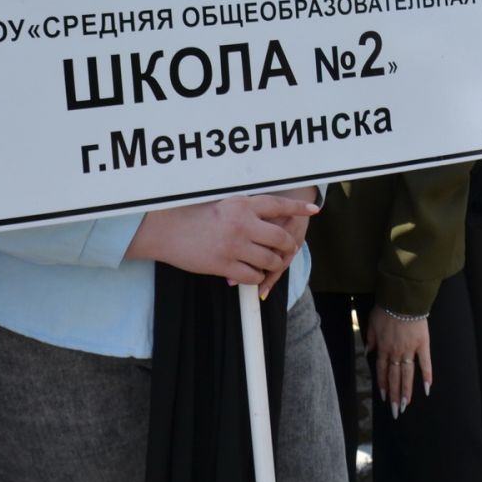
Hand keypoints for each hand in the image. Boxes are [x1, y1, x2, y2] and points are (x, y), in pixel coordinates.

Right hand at [126, 194, 317, 287]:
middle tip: (288, 248)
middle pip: (281, 237)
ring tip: (268, 263)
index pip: (278, 204)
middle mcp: (242, 224)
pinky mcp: (225, 265)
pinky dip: (256, 277)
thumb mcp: (221, 204)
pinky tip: (250, 274)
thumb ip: (244, 209)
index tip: (313, 209)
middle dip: (289, 245)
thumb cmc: (191, 215)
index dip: (298, 207)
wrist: (167, 231)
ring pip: (270, 259)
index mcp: (241, 204)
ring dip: (273, 263)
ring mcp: (235, 246)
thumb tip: (267, 216)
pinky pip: (253, 276)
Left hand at [365, 308, 433, 416]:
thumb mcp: (372, 322)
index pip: (382, 371)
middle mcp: (395, 352)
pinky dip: (427, 376)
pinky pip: (425, 363)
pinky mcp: (423, 344)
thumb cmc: (386, 308)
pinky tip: (427, 388)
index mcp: (383, 347)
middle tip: (395, 411)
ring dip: (406, 391)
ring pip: (407, 374)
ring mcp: (410, 349)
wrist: (402, 298)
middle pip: (394, 377)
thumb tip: (368, 353)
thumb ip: (370, 339)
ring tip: (405, 406)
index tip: (383, 397)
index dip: (383, 385)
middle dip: (394, 395)